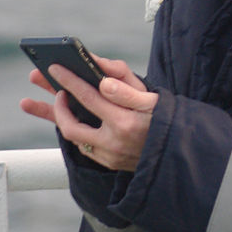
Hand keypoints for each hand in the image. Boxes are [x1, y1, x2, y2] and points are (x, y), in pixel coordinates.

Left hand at [19, 54, 157, 170]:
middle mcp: (114, 142)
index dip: (69, 81)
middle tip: (55, 92)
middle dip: (56, 108)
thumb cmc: (166, 118)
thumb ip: (127, 89)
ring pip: (76, 139)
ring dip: (62, 121)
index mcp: (125, 121)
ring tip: (53, 103)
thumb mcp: (153, 100)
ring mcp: (111, 156)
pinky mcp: (110, 164)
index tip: (54, 68)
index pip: (89, 97)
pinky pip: (85, 148)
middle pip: (71, 127)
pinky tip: (74, 121)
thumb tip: (103, 81)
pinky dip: (77, 133)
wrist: (179, 152)